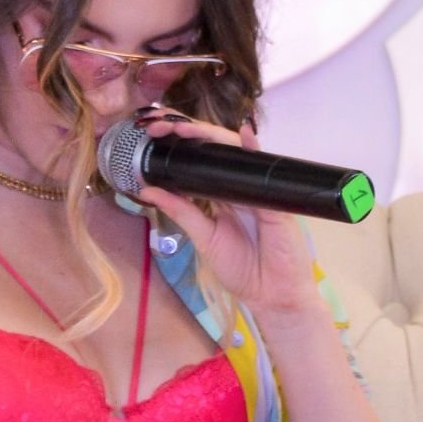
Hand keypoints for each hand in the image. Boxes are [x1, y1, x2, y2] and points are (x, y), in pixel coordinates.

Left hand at [132, 109, 316, 318]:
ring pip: (235, 151)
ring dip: (211, 136)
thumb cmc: (242, 269)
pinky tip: (244, 133)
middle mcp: (238, 186)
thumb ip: (181, 212)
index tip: (153, 135)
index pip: (198, 162)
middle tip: (161, 126)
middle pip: (214, 149)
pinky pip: (264, 169)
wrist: (271, 295)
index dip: (178, 146)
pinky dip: (255, 149)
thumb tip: (148, 190)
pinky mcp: (274, 198)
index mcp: (220, 195)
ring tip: (186, 128)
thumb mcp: (204, 239)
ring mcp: (257, 188)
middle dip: (188, 132)